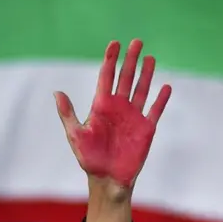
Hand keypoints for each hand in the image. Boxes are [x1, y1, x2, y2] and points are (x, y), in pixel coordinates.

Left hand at [55, 39, 171, 201]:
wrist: (107, 179)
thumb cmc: (89, 159)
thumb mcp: (75, 135)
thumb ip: (68, 114)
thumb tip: (56, 92)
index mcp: (101, 106)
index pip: (106, 77)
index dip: (110, 60)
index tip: (114, 44)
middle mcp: (118, 107)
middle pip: (126, 78)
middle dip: (131, 60)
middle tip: (137, 42)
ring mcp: (133, 117)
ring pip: (141, 90)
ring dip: (147, 74)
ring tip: (151, 58)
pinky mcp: (145, 129)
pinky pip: (155, 110)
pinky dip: (161, 99)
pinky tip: (166, 86)